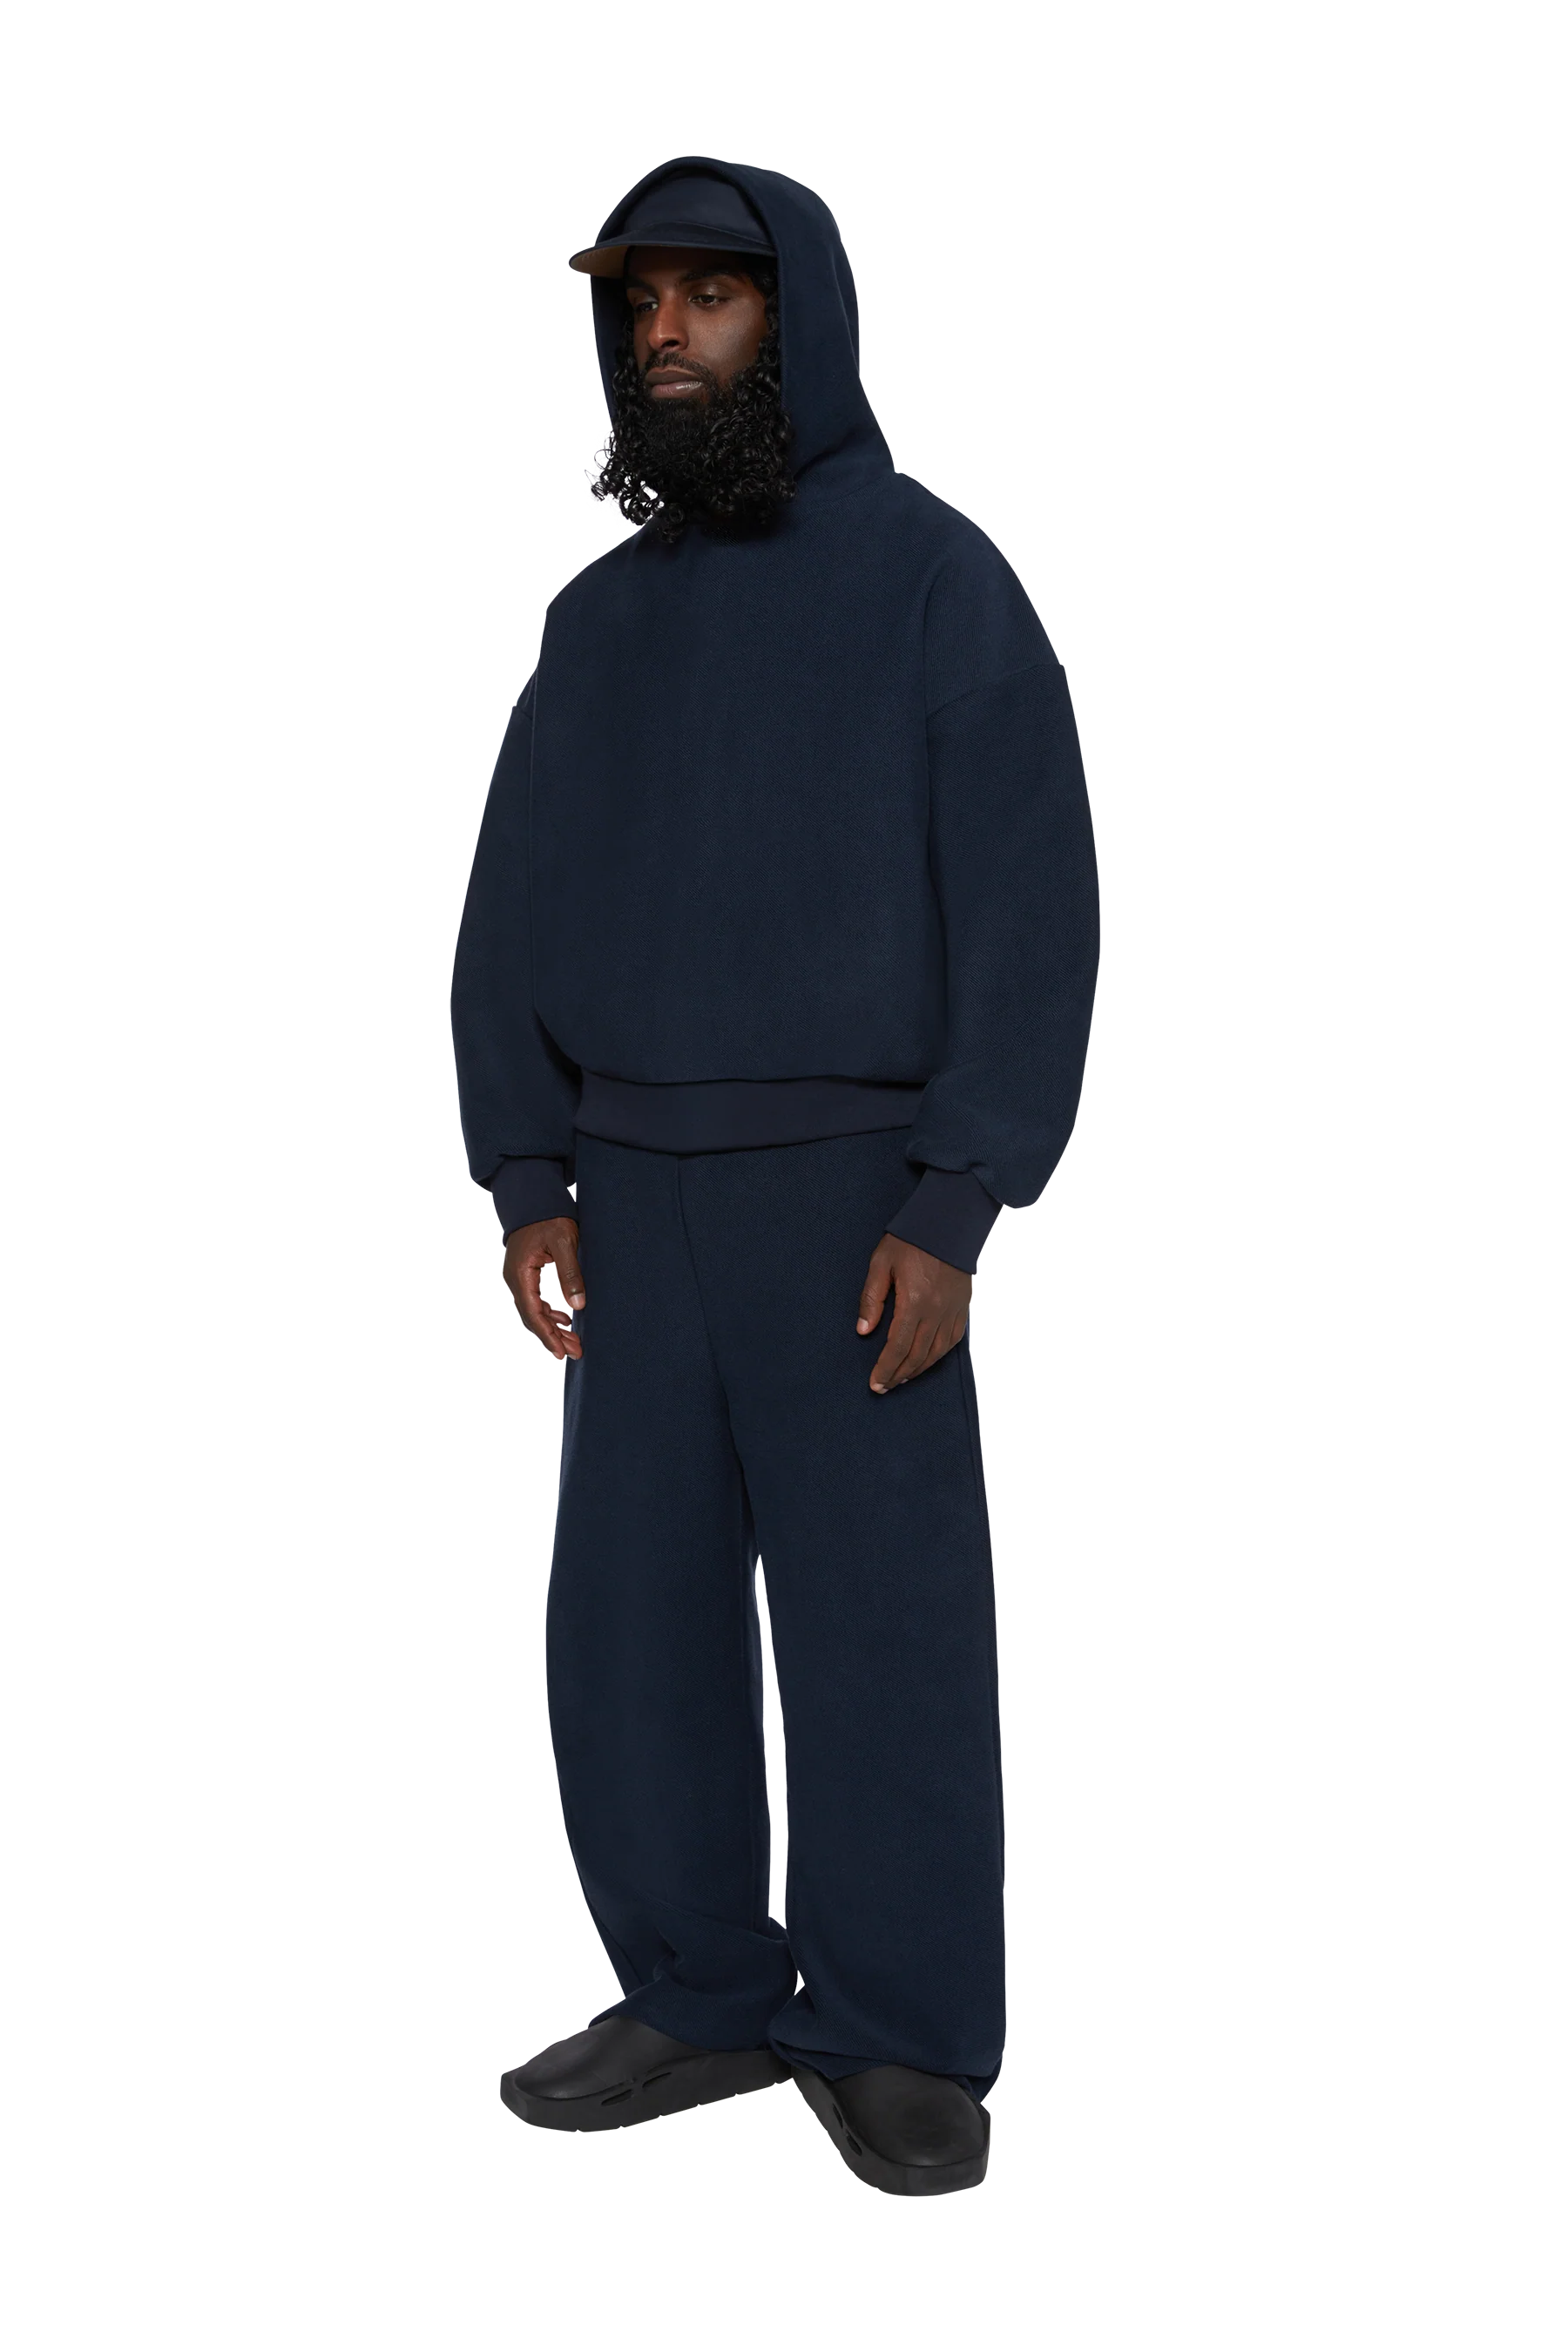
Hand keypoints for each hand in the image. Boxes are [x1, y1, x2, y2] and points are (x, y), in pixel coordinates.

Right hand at [503, 1216, 584, 1364]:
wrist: (533, 1196)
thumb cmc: (549, 1217)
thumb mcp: (563, 1243)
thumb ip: (569, 1273)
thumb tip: (577, 1306)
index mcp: (520, 1275)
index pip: (533, 1314)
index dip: (547, 1335)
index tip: (561, 1353)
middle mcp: (516, 1279)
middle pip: (533, 1316)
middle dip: (553, 1336)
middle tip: (575, 1353)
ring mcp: (520, 1276)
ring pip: (535, 1310)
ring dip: (553, 1326)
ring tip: (573, 1342)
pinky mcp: (527, 1272)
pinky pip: (536, 1299)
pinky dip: (550, 1312)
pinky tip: (564, 1319)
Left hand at [856, 1234, 972, 1392]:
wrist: (948, 1223)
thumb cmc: (910, 1240)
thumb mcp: (880, 1263)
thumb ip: (871, 1298)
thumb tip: (863, 1330)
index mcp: (914, 1300)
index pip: (898, 1346)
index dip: (885, 1368)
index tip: (875, 1383)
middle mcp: (936, 1311)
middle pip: (917, 1355)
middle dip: (898, 1374)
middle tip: (883, 1387)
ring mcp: (952, 1311)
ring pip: (936, 1352)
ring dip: (917, 1369)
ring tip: (901, 1378)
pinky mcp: (962, 1308)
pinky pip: (952, 1341)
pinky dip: (938, 1356)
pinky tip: (926, 1361)